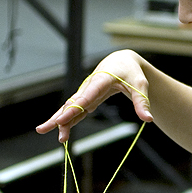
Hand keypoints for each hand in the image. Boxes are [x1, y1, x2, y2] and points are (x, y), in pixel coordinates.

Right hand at [36, 50, 152, 141]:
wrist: (122, 62)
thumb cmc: (131, 72)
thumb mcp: (140, 85)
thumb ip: (142, 102)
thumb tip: (148, 119)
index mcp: (101, 80)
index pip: (86, 96)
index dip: (74, 108)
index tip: (63, 119)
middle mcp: (89, 86)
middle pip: (72, 103)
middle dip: (59, 116)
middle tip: (46, 129)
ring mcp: (86, 93)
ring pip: (70, 107)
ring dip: (58, 119)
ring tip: (43, 130)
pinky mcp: (87, 99)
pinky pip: (75, 110)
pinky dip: (67, 119)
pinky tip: (59, 130)